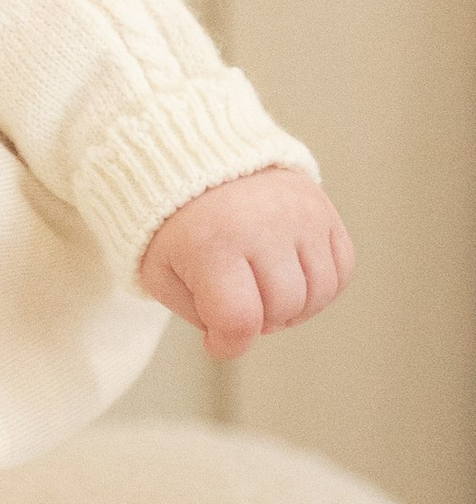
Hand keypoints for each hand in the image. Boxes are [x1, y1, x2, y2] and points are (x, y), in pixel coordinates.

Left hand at [137, 167, 352, 358]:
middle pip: (282, 309)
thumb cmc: (177, 224)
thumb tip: (238, 338)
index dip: (229, 344)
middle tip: (237, 302)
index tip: (217, 340)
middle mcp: (262, 225)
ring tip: (263, 290)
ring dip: (292, 307)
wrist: (200, 159)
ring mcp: (300, 215)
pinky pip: (341, 270)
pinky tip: (290, 276)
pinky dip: (320, 286)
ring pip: (318, 294)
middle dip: (258, 320)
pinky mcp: (324, 209)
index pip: (239, 319)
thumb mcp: (162, 271)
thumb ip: (198, 313)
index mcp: (211, 242)